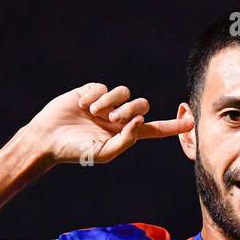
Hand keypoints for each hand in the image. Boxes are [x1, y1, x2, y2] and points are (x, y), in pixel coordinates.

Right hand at [24, 82, 192, 166]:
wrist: (48, 139)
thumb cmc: (74, 151)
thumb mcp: (103, 153)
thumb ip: (125, 141)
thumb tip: (139, 122)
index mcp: (124, 135)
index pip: (153, 129)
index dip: (172, 126)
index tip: (192, 121)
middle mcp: (117, 118)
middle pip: (141, 105)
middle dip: (131, 109)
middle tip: (114, 118)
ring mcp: (105, 104)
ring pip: (124, 92)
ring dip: (111, 102)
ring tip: (94, 112)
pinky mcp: (90, 92)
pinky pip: (102, 86)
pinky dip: (93, 96)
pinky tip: (81, 105)